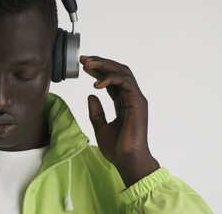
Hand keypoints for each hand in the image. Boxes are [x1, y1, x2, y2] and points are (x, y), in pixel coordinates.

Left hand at [80, 55, 159, 186]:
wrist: (128, 161)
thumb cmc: (117, 148)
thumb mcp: (100, 127)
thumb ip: (96, 111)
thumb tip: (90, 95)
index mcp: (124, 102)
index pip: (111, 80)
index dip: (98, 71)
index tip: (83, 66)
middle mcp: (131, 97)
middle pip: (118, 71)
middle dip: (100, 63)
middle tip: (83, 59)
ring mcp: (136, 98)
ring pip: (122, 72)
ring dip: (104, 66)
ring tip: (87, 65)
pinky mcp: (138, 102)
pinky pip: (125, 82)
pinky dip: (110, 79)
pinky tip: (96, 83)